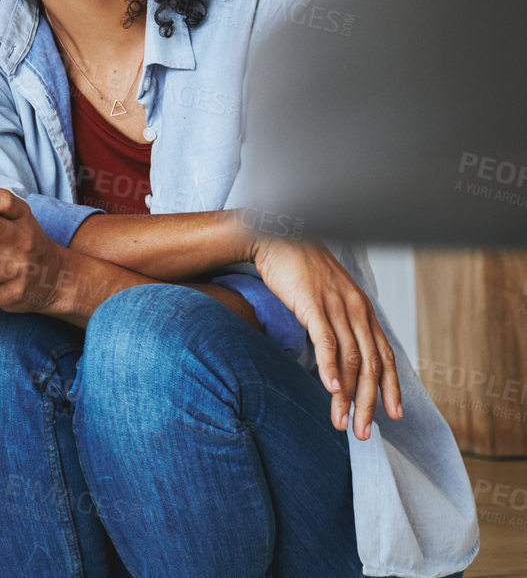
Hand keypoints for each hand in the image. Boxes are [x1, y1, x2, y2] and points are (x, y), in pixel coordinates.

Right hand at [251, 235, 401, 438]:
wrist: (277, 236)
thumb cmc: (298, 268)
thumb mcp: (327, 295)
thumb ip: (337, 321)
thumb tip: (336, 352)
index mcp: (362, 309)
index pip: (385, 356)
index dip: (391, 388)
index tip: (392, 415)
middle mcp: (357, 310)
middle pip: (371, 365)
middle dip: (369, 403)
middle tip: (363, 432)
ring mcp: (336, 307)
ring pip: (351, 360)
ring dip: (348, 396)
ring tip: (342, 423)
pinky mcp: (313, 304)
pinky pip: (326, 341)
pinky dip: (330, 368)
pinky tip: (330, 389)